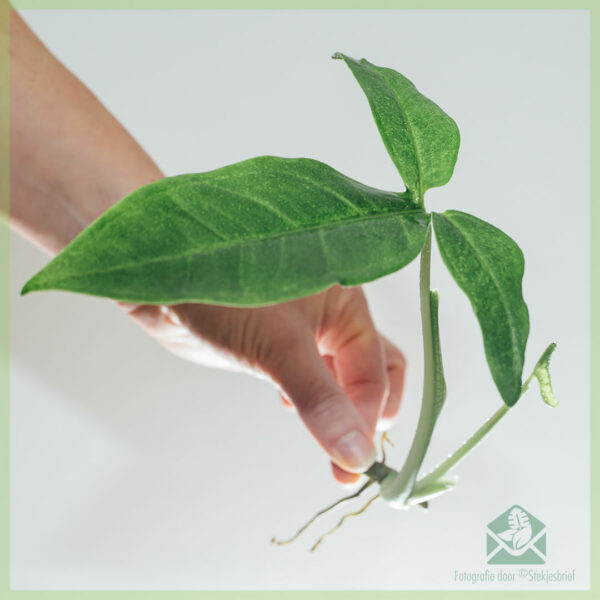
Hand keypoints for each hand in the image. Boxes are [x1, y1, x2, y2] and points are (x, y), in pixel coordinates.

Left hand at [121, 285, 405, 483]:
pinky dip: (310, 399)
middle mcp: (333, 315)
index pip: (376, 371)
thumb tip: (357, 456)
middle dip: (363, 416)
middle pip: (370, 373)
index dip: (367, 418)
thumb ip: (319, 399)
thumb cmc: (222, 295)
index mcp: (348, 301)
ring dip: (337, 411)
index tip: (353, 463)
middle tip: (349, 461)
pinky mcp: (279, 345)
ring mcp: (306, 331)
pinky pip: (311, 376)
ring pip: (340, 378)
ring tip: (324, 439)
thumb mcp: (278, 347)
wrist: (162, 281)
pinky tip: (289, 407)